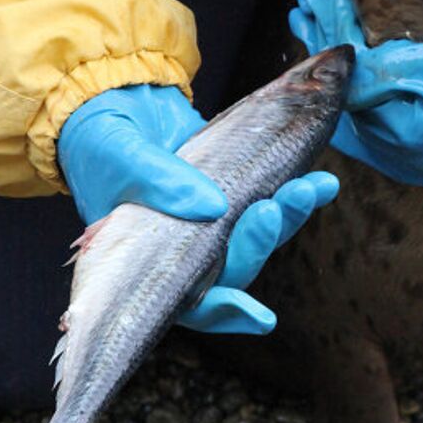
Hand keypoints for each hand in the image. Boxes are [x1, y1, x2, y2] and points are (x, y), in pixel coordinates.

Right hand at [58, 84, 339, 335]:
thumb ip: (159, 183)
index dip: (226, 313)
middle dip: (261, 242)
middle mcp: (188, 253)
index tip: (263, 317)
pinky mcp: (234, 193)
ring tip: (316, 187)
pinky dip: (295, 191)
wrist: (116, 105)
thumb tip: (214, 207)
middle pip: (235, 267)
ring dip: (288, 215)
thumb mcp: (121, 159)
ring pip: (259, 236)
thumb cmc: (101, 144)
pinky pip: (268, 199)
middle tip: (276, 207)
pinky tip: (321, 181)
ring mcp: (214, 224)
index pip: (190, 302)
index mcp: (149, 265)